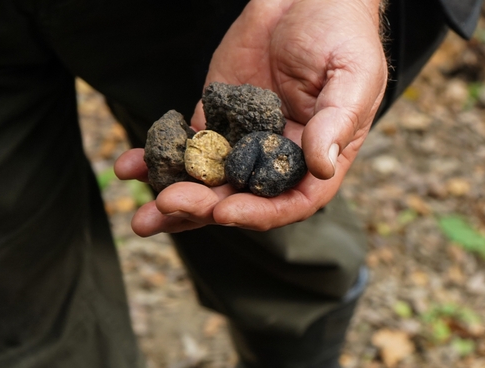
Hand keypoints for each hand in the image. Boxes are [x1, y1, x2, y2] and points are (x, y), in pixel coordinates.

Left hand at [118, 0, 386, 235]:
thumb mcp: (352, 77)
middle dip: (203, 206)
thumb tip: (322, 168)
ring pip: (208, 180)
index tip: (224, 211)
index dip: (258, 212)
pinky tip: (132, 166)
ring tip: (142, 215)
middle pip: (240, 196)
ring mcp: (243, 138)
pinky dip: (158, 158)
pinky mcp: (216, 114)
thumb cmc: (343, 35)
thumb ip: (335, 122)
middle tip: (168, 204)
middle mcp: (278, 157)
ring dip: (175, 198)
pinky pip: (186, 144)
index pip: (289, 202)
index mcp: (316, 158)